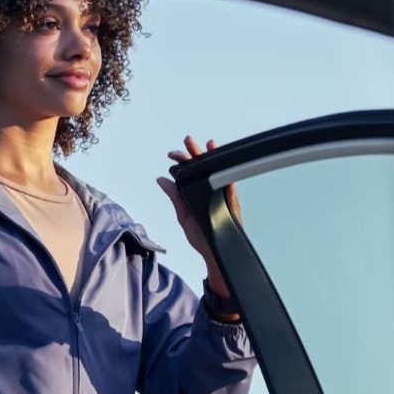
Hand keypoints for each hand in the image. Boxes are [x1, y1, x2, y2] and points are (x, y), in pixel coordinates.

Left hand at [156, 136, 242, 295]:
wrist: (215, 254)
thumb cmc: (201, 236)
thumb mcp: (183, 215)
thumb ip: (175, 196)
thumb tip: (161, 179)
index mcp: (197, 192)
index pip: (190, 172)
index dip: (183, 161)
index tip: (172, 154)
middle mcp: (210, 191)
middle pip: (205, 168)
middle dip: (196, 153)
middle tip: (188, 139)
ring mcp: (222, 196)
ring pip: (218, 173)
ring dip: (214, 158)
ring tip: (209, 144)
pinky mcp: (231, 204)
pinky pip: (230, 187)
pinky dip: (228, 176)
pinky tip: (223, 167)